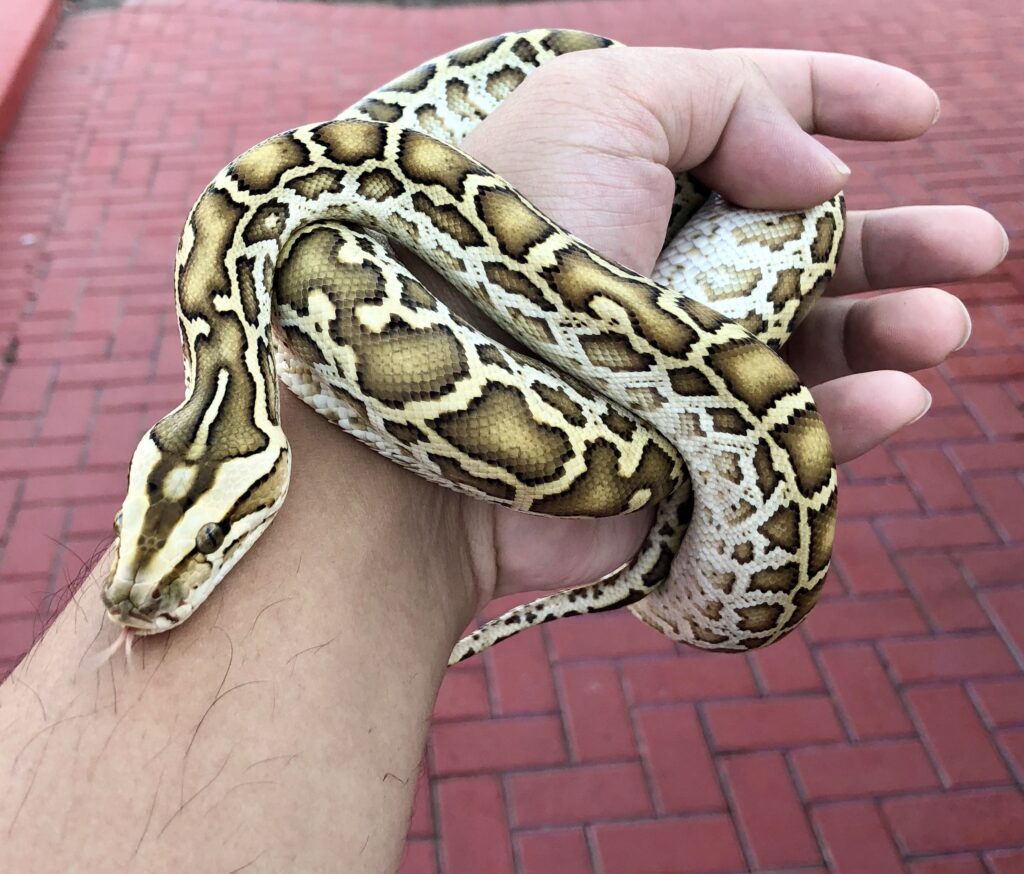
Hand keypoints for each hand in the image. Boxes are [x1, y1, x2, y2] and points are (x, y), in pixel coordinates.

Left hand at [451, 46, 1007, 602]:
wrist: (448, 408)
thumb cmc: (514, 251)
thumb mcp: (606, 109)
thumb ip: (724, 99)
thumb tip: (814, 172)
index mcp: (634, 173)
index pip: (750, 121)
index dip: (834, 104)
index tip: (916, 112)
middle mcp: (655, 264)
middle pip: (800, 244)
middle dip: (897, 239)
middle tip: (979, 242)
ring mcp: (669, 362)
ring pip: (806, 339)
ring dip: (888, 326)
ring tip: (945, 319)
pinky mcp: (680, 449)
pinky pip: (781, 430)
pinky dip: (849, 413)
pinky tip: (900, 394)